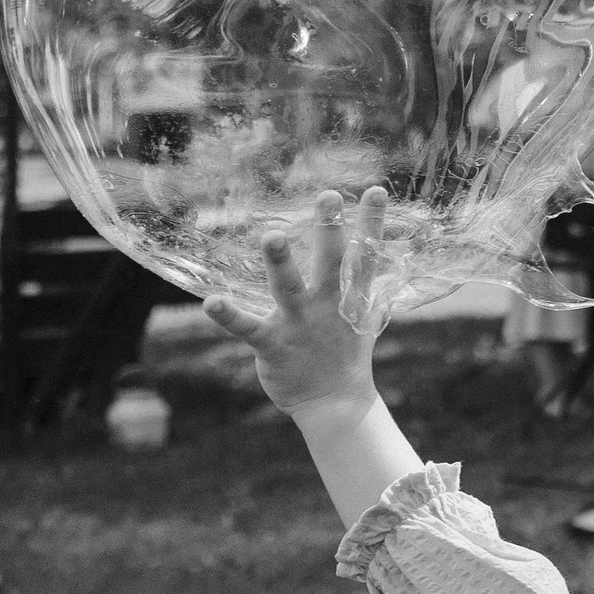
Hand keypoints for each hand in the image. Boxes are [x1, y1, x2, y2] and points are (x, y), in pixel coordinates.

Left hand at [204, 188, 387, 420]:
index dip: (372, 223)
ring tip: (271, 236)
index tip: (375, 190)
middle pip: (331, 263)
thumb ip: (364, 284)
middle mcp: (328, 305)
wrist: (334, 403)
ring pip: (289, 288)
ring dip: (281, 263)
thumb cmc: (344, 352)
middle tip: (329, 197)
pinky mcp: (274, 344)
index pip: (366, 255)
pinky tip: (211, 302)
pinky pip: (248, 328)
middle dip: (330, 229)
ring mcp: (300, 324)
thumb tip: (383, 253)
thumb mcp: (361, 316)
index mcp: (351, 298)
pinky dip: (230, 315)